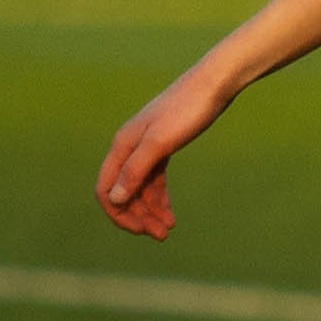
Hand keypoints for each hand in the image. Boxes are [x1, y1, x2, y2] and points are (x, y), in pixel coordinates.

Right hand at [94, 68, 230, 239]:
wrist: (214, 84)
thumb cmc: (188, 110)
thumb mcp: (160, 143)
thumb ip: (136, 170)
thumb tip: (114, 199)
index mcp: (123, 146)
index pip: (106, 189)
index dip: (118, 214)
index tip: (140, 231)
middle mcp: (129, 147)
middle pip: (124, 192)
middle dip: (138, 216)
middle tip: (162, 235)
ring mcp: (146, 147)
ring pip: (140, 188)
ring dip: (151, 210)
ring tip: (169, 228)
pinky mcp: (163, 146)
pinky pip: (154, 179)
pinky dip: (160, 197)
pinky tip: (170, 212)